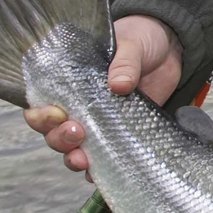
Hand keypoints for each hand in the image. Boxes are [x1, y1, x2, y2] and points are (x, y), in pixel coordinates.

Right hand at [24, 15, 182, 178]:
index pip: (41, 103)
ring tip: (84, 160)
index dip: (41, 115)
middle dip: (59, 139)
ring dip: (74, 158)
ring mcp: (101, 123)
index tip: (58, 114)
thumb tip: (118, 85)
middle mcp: (80, 106)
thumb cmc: (142, 38)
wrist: (172, 47)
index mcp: (71, 81)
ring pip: (75, 149)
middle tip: (77, 133)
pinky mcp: (124, 135)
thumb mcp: (132, 43)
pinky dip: (100, 170)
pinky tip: (100, 174)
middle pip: (54, 132)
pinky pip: (106, 159)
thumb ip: (124, 61)